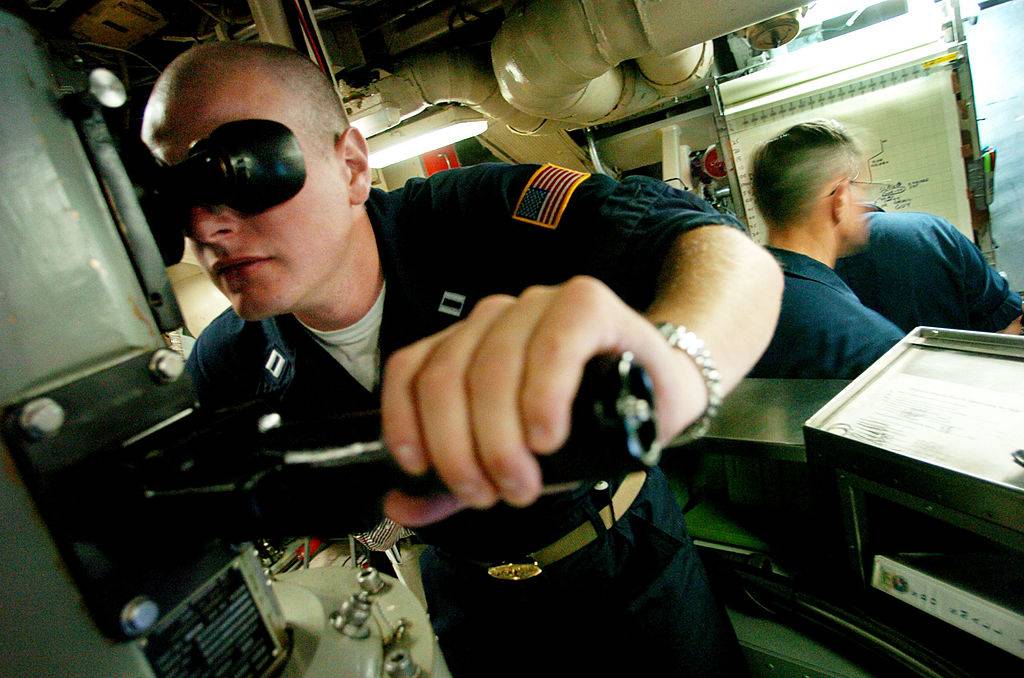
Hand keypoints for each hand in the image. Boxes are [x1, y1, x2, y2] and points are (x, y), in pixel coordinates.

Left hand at [379, 276, 705, 526]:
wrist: (660, 393)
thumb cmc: (582, 423)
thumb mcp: (512, 457)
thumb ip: (454, 483)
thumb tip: (398, 505)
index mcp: (465, 342)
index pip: (411, 369)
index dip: (405, 422)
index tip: (422, 471)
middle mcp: (495, 316)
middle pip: (448, 377)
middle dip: (460, 449)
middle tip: (489, 496)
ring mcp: (539, 305)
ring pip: (492, 367)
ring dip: (499, 438)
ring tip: (523, 484)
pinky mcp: (587, 304)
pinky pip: (553, 345)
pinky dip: (542, 396)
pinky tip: (548, 437)